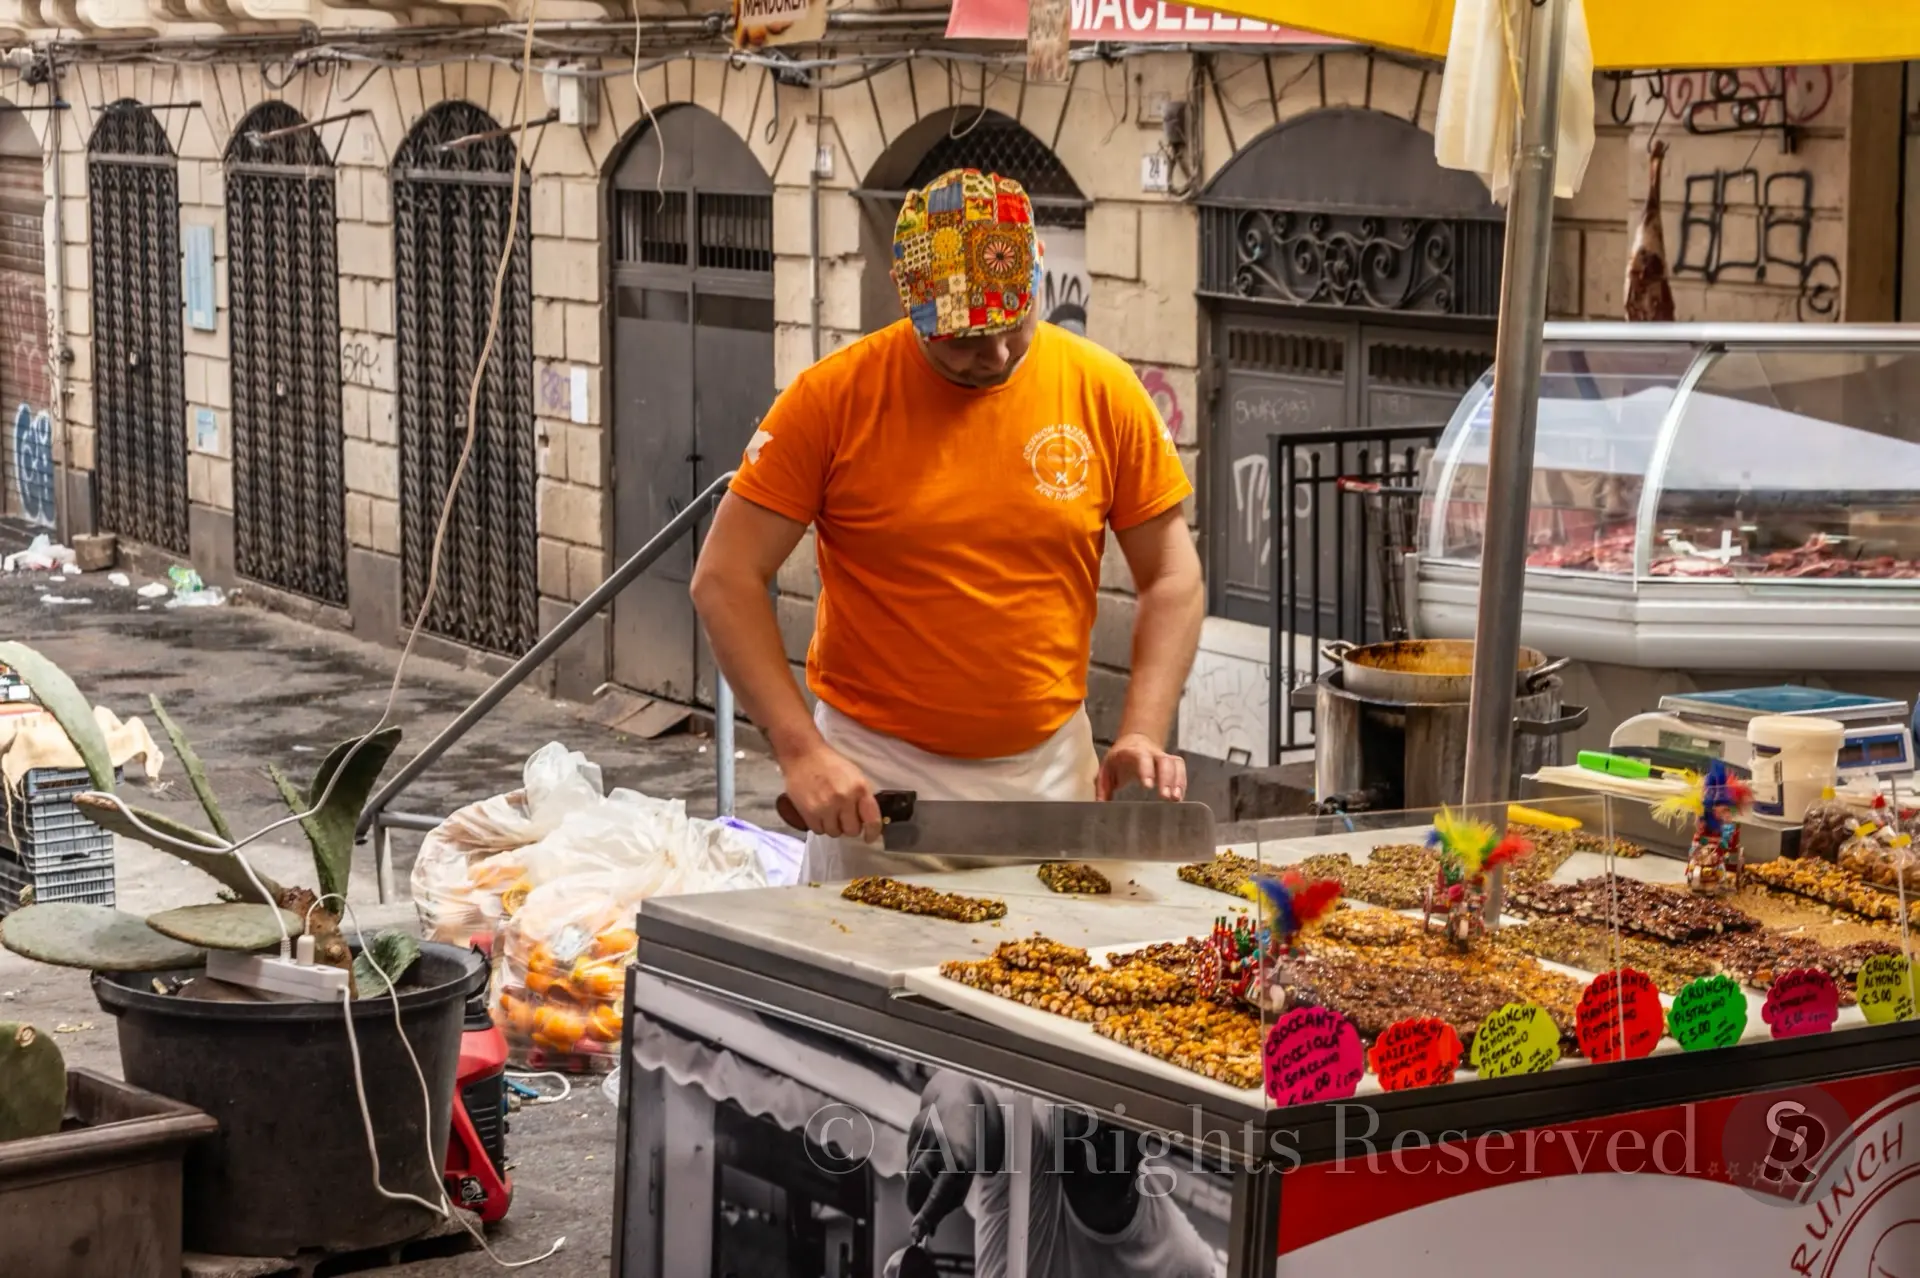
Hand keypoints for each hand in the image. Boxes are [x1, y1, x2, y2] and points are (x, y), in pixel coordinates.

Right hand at [780, 740, 881, 839]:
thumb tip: (867, 819)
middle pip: (852, 831)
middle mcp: (844, 799)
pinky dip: (820, 825)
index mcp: (860, 789)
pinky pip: (819, 831)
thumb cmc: (830, 764)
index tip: (869, 837)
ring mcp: (826, 807)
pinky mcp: (809, 812)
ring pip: (834, 833)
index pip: (872, 820)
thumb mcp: (855, 776)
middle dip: (849, 826)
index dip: (872, 833)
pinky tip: (818, 812)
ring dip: (833, 826)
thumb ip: (862, 797)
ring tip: (828, 812)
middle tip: (843, 817)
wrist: (803, 755)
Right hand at [905, 1072, 1003, 1238]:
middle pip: (917, 1187)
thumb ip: (960, 1185)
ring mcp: (924, 1138)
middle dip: (917, 1207)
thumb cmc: (979, 1130)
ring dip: (918, 1189)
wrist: (964, 1090)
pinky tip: (931, 1158)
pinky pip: (911, 1157)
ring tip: (931, 1189)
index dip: (927, 1215)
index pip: (940, 1194)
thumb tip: (938, 1213)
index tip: (918, 1234)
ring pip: (912, 1175)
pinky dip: (918, 1166)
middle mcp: (941, 1148)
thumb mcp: (981, 1162)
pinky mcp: (914, 1130)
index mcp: (963, 1158)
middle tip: (922, 1222)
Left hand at [1098, 732, 1185, 800]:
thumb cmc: (1119, 759)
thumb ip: (1102, 787)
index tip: (1148, 786)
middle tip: (1166, 797)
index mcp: (1132, 752)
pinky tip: (1179, 797)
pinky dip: (1181, 782)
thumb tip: (1100, 805)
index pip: (1141, 758)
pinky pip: (1180, 768)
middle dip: (1167, 778)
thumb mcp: (1106, 769)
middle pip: (1163, 761)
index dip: (1146, 770)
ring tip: (1176, 799)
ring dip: (1177, 781)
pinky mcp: (1171, 762)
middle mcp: (1151, 752)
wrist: (1134, 741)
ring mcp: (1163, 756)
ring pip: (1175, 763)